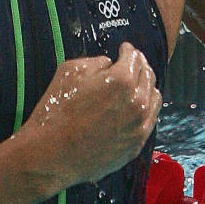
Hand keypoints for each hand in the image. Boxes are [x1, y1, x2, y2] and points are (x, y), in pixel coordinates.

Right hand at [28, 42, 161, 185]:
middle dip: (140, 65)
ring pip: (154, 97)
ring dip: (146, 86)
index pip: (134, 57)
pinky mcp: (136, 144)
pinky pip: (150, 120)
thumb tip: (109, 64)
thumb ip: (96, 62)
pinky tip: (136, 106)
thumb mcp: (70, 71)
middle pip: (148, 75)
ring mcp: (139, 125)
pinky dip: (146, 108)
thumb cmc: (56, 112)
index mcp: (122, 80)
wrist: (50, 154)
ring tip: (136, 84)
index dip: (128, 50)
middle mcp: (137, 102)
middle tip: (132, 62)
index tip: (125, 49)